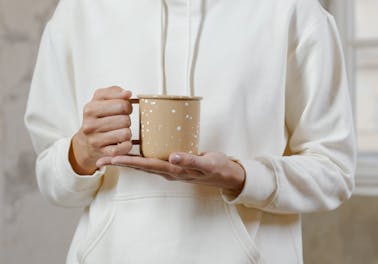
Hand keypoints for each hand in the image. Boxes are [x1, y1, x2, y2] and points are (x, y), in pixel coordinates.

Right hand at [69, 86, 132, 174]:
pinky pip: (124, 147)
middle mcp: (90, 125)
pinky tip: (122, 142)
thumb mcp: (100, 100)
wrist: (85, 143)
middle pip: (125, 119)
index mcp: (90, 108)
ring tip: (119, 131)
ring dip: (127, 132)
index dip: (127, 106)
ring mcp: (95, 140)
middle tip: (120, 122)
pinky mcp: (103, 153)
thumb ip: (114, 92)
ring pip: (126, 133)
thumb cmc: (97, 118)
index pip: (122, 104)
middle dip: (126, 120)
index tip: (123, 109)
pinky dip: (127, 145)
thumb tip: (127, 93)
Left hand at [97, 152, 245, 193]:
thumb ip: (191, 160)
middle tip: (99, 161)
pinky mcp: (174, 162)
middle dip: (120, 162)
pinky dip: (141, 154)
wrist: (226, 175)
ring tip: (110, 154)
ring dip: (127, 159)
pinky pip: (153, 158)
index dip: (128, 161)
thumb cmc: (217, 168)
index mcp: (173, 170)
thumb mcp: (207, 164)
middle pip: (139, 166)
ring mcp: (170, 167)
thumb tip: (173, 156)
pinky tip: (136, 146)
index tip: (111, 159)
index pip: (146, 165)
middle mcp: (168, 170)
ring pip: (144, 163)